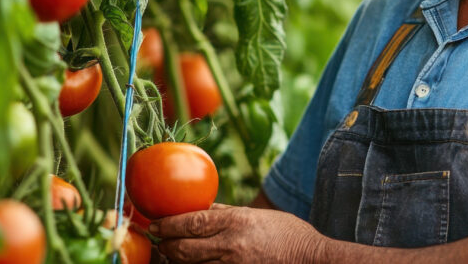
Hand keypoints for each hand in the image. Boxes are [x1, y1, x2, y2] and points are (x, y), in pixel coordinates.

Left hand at [151, 203, 324, 263]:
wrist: (311, 260)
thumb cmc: (287, 235)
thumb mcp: (256, 216)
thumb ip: (227, 213)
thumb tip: (200, 208)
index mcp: (236, 221)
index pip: (191, 222)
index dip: (168, 224)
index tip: (156, 224)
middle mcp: (231, 245)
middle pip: (184, 248)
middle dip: (165, 246)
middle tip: (158, 242)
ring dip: (176, 261)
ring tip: (170, 255)